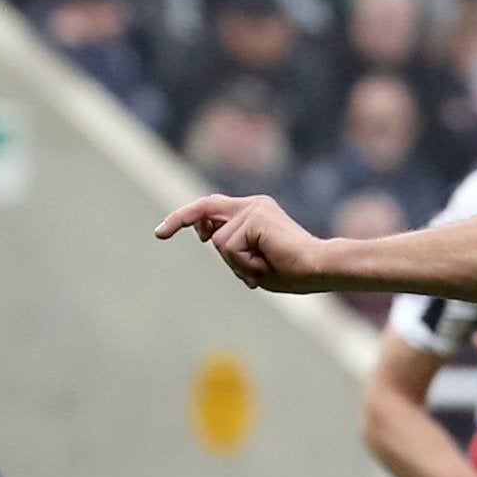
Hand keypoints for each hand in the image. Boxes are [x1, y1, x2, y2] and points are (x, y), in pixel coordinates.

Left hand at [154, 194, 329, 292]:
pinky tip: (264, 263)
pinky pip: (230, 248)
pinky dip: (243, 264)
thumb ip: (232, 249)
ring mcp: (253, 208)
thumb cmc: (292, 272)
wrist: (318, 268)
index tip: (165, 231)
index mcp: (254, 212)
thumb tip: (210, 236)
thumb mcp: (253, 262)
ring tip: (263, 267)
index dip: (189, 218)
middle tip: (159, 234)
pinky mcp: (253, 217)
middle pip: (205, 208)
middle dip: (178, 219)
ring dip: (237, 264)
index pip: (213, 208)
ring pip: (220, 242)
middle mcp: (252, 205)